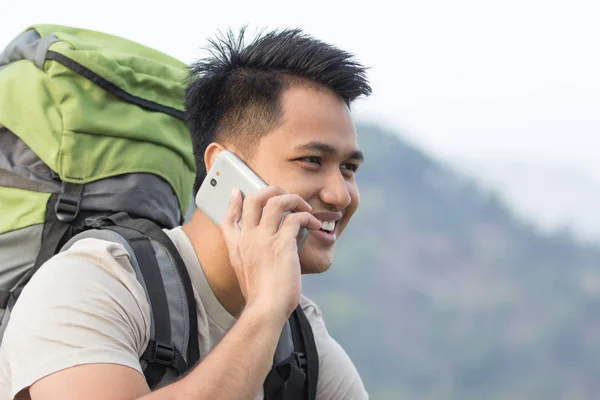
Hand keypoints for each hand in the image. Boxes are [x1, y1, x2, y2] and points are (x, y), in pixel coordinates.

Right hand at [219, 186, 320, 320]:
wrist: (265, 309)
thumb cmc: (260, 299)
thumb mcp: (245, 276)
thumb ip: (251, 260)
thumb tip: (265, 254)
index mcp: (237, 247)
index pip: (228, 218)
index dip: (232, 202)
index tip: (238, 193)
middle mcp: (248, 238)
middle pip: (254, 199)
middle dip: (271, 190)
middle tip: (285, 196)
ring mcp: (264, 239)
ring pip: (276, 201)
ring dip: (293, 199)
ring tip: (304, 207)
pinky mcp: (282, 243)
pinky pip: (296, 218)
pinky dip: (308, 217)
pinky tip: (314, 224)